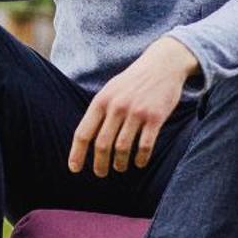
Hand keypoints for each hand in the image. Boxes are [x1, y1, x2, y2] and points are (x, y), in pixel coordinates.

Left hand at [68, 37, 198, 176]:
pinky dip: (141, 158)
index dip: (77, 154)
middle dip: (100, 163)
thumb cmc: (134, 81)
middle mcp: (117, 107)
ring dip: (120, 163)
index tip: (75, 169)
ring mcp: (137, 112)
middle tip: (101, 173)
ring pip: (123, 147)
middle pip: (102, 144)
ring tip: (120, 168)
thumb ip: (99, 111)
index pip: (83, 133)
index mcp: (101, 101)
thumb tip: (87, 138)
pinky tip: (139, 162)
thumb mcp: (110, 90)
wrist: (163, 65)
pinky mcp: (156, 117)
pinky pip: (145, 144)